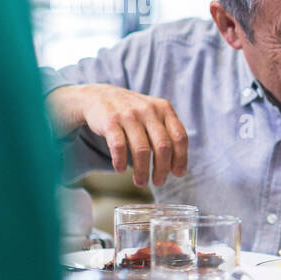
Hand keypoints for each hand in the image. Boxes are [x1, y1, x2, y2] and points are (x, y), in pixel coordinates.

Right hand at [45, 83, 187, 187]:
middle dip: (162, 169)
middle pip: (163, 146)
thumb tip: (177, 167)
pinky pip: (119, 146)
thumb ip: (167, 134)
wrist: (99, 96)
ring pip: (142, 150)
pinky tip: (120, 170)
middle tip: (159, 182)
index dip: (181, 158)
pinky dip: (120, 161)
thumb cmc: (132, 114)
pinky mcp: (110, 121)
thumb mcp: (153, 115)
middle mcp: (149, 110)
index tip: (178, 174)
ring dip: (142, 171)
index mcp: (164, 109)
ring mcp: (129, 115)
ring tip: (141, 182)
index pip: (180, 137)